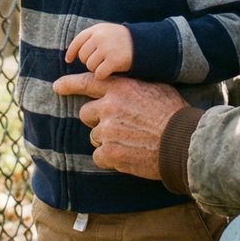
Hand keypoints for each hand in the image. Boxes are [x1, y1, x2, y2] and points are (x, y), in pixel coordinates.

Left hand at [52, 73, 187, 179]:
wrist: (182, 142)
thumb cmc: (173, 114)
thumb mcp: (155, 88)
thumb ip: (133, 86)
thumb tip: (123, 85)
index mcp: (119, 88)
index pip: (87, 82)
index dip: (69, 84)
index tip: (57, 87)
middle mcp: (109, 107)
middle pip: (86, 114)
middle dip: (98, 121)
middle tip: (119, 127)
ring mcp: (107, 131)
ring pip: (95, 137)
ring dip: (107, 141)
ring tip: (131, 142)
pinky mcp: (109, 153)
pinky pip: (99, 156)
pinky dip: (111, 158)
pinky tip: (129, 156)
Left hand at [65, 24, 132, 78]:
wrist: (145, 44)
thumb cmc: (123, 41)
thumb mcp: (107, 32)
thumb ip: (91, 39)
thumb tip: (72, 54)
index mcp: (97, 29)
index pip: (78, 41)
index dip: (71, 52)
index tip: (68, 60)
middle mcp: (100, 37)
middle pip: (83, 56)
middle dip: (89, 61)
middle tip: (100, 62)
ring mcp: (107, 48)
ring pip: (90, 66)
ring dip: (96, 69)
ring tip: (107, 65)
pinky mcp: (114, 60)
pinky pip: (99, 73)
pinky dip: (102, 75)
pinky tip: (109, 72)